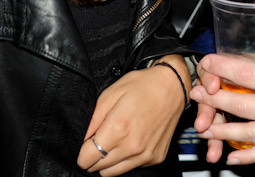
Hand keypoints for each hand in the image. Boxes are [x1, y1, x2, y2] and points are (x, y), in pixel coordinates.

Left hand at [77, 55, 188, 175]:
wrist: (173, 86)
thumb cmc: (142, 86)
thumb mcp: (110, 94)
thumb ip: (92, 119)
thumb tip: (81, 138)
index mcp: (118, 129)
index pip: (86, 158)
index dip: (81, 152)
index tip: (84, 144)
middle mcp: (132, 146)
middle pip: (98, 168)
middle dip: (93, 156)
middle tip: (100, 138)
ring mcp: (145, 155)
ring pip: (113, 173)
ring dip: (108, 160)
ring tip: (114, 140)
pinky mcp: (155, 158)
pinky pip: (131, 167)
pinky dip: (126, 158)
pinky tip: (131, 140)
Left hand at [190, 43, 254, 176]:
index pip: (251, 74)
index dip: (225, 67)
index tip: (208, 62)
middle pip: (242, 105)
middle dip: (214, 99)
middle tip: (195, 94)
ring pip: (250, 133)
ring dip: (224, 130)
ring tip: (205, 127)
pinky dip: (248, 159)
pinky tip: (232, 160)